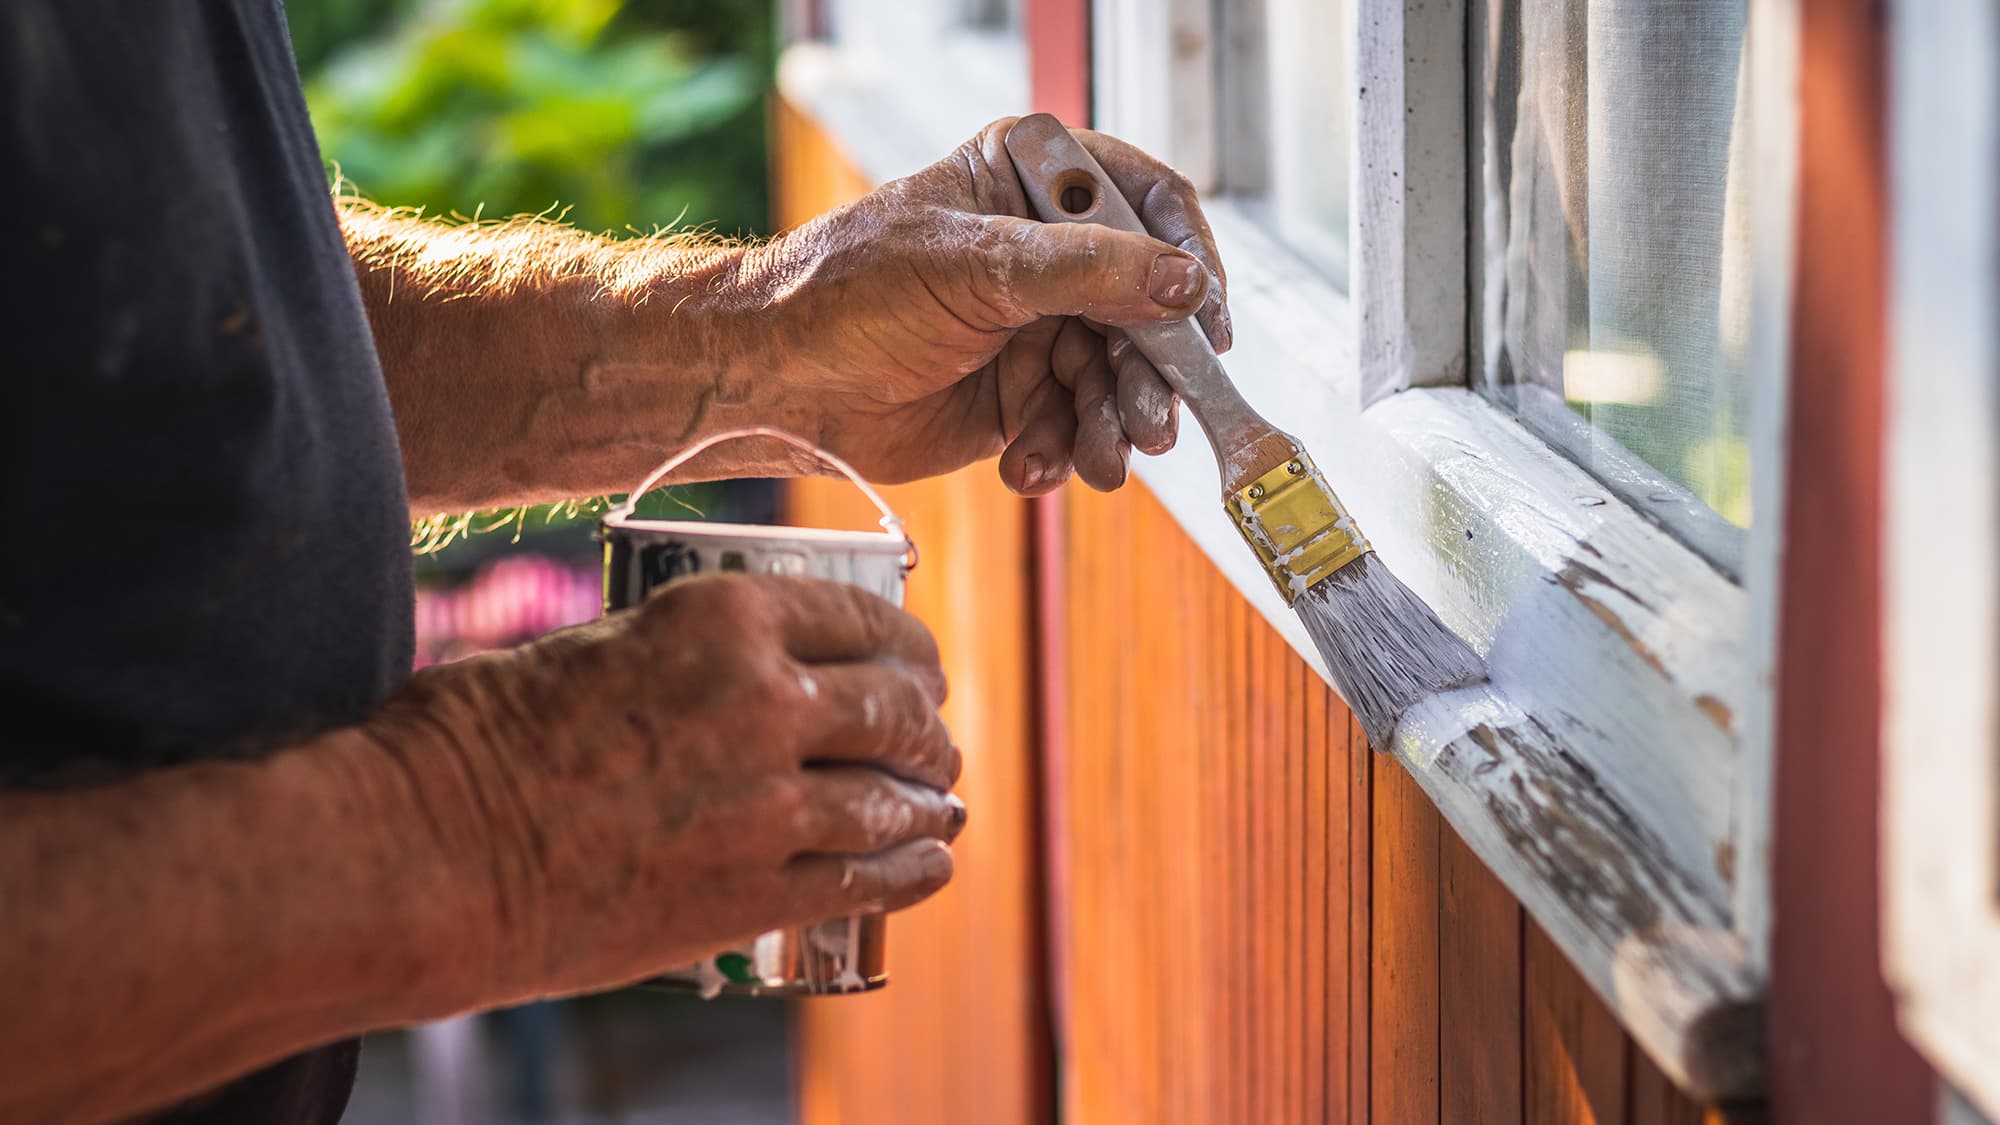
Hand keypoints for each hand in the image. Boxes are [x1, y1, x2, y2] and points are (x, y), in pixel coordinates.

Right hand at [366, 574, 962, 1002]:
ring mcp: (769, 806)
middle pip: (893, 708)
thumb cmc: (476, 738)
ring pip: (892, 796)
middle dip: (925, 723)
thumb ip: (683, 653)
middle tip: (932, 736)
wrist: (431, 856)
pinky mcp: (754, 894)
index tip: (918, 663)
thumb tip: (730, 670)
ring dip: (927, 798)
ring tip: (938, 801)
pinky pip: (867, 878)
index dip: (907, 645)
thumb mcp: (597, 645)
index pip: (861, 618)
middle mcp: (767, 702)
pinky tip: (933, 861)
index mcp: (726, 619)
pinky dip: (913, 869)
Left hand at [738, 117, 1229, 493]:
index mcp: (1033, 186)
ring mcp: (1036, 327)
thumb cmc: (846, 293)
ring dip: (1112, 426)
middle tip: (1152, 424)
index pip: (1147, 206)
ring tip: (1097, 461)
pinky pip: (1073, 427)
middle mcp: (1046, 254)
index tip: (1203, 322)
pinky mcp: (1019, 397)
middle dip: (1149, 373)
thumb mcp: (975, 266)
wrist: (776, 382)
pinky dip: (1061, 454)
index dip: (1188, 261)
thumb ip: (1086, 271)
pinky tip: (1030, 467)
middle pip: (1146, 309)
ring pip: (1115, 379)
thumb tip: (1183, 283)